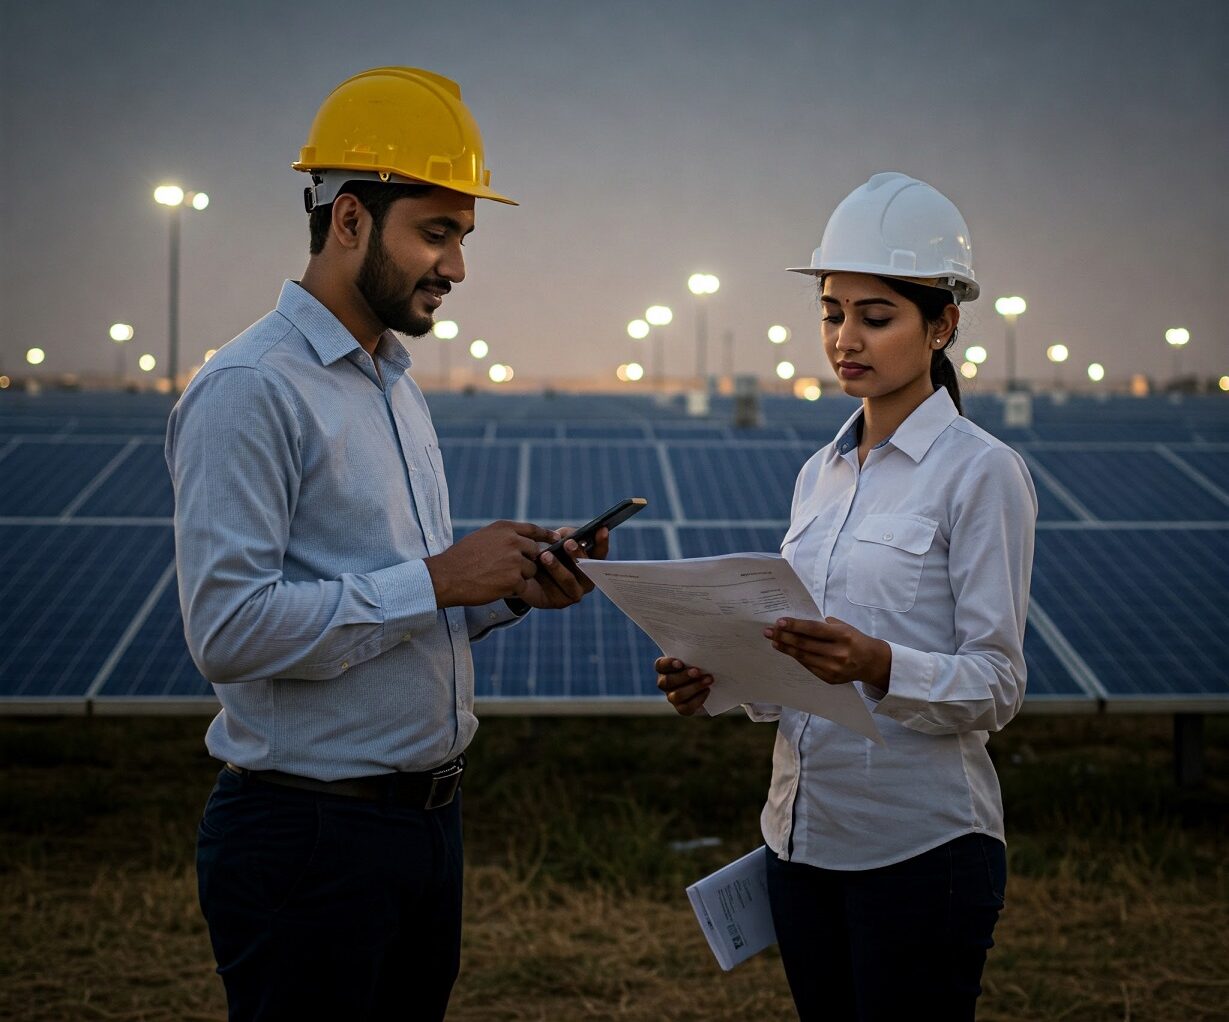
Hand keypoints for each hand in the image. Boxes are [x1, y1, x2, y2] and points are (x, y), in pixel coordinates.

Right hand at [425, 520, 557, 607]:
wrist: (446, 577)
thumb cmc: (461, 558)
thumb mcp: (482, 537)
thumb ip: (504, 537)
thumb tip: (522, 541)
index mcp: (505, 528)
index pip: (533, 529)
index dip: (546, 534)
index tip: (557, 538)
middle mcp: (513, 541)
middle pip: (535, 552)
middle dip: (526, 561)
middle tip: (508, 569)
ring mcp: (515, 561)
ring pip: (530, 570)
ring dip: (519, 577)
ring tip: (497, 578)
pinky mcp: (514, 580)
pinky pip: (523, 586)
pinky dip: (513, 590)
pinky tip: (496, 587)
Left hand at [517, 532, 598, 609]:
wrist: (527, 578)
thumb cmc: (546, 556)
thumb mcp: (555, 542)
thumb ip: (564, 535)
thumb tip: (564, 535)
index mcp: (589, 563)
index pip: (599, 553)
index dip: (602, 542)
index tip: (602, 529)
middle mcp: (587, 579)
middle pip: (587, 568)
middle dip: (577, 554)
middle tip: (568, 543)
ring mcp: (575, 593)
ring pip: (569, 580)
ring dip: (557, 567)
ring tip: (545, 555)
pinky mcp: (560, 602)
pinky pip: (554, 591)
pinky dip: (544, 579)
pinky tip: (534, 571)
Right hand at [655, 656, 712, 715]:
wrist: (711, 681)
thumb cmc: (703, 663)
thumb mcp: (699, 656)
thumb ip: (697, 651)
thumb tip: (705, 640)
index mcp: (665, 668)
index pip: (660, 666)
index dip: (668, 665)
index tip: (680, 663)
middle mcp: (665, 683)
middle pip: (667, 682)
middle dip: (683, 677)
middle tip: (698, 671)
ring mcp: (672, 697)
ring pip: (676, 695)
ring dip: (693, 687)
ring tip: (708, 680)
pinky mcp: (682, 708)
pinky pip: (686, 708)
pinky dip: (698, 699)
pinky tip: (707, 691)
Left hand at [763, 617, 891, 687]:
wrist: (871, 662)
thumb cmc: (855, 640)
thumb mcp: (844, 626)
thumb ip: (823, 625)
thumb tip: (798, 623)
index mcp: (842, 635)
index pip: (813, 629)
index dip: (794, 625)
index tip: (779, 622)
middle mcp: (838, 653)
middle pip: (805, 644)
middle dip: (784, 637)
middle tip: (769, 631)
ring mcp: (833, 668)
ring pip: (803, 657)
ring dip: (786, 648)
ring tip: (774, 641)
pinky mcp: (829, 678)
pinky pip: (808, 666)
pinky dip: (797, 658)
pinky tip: (788, 651)